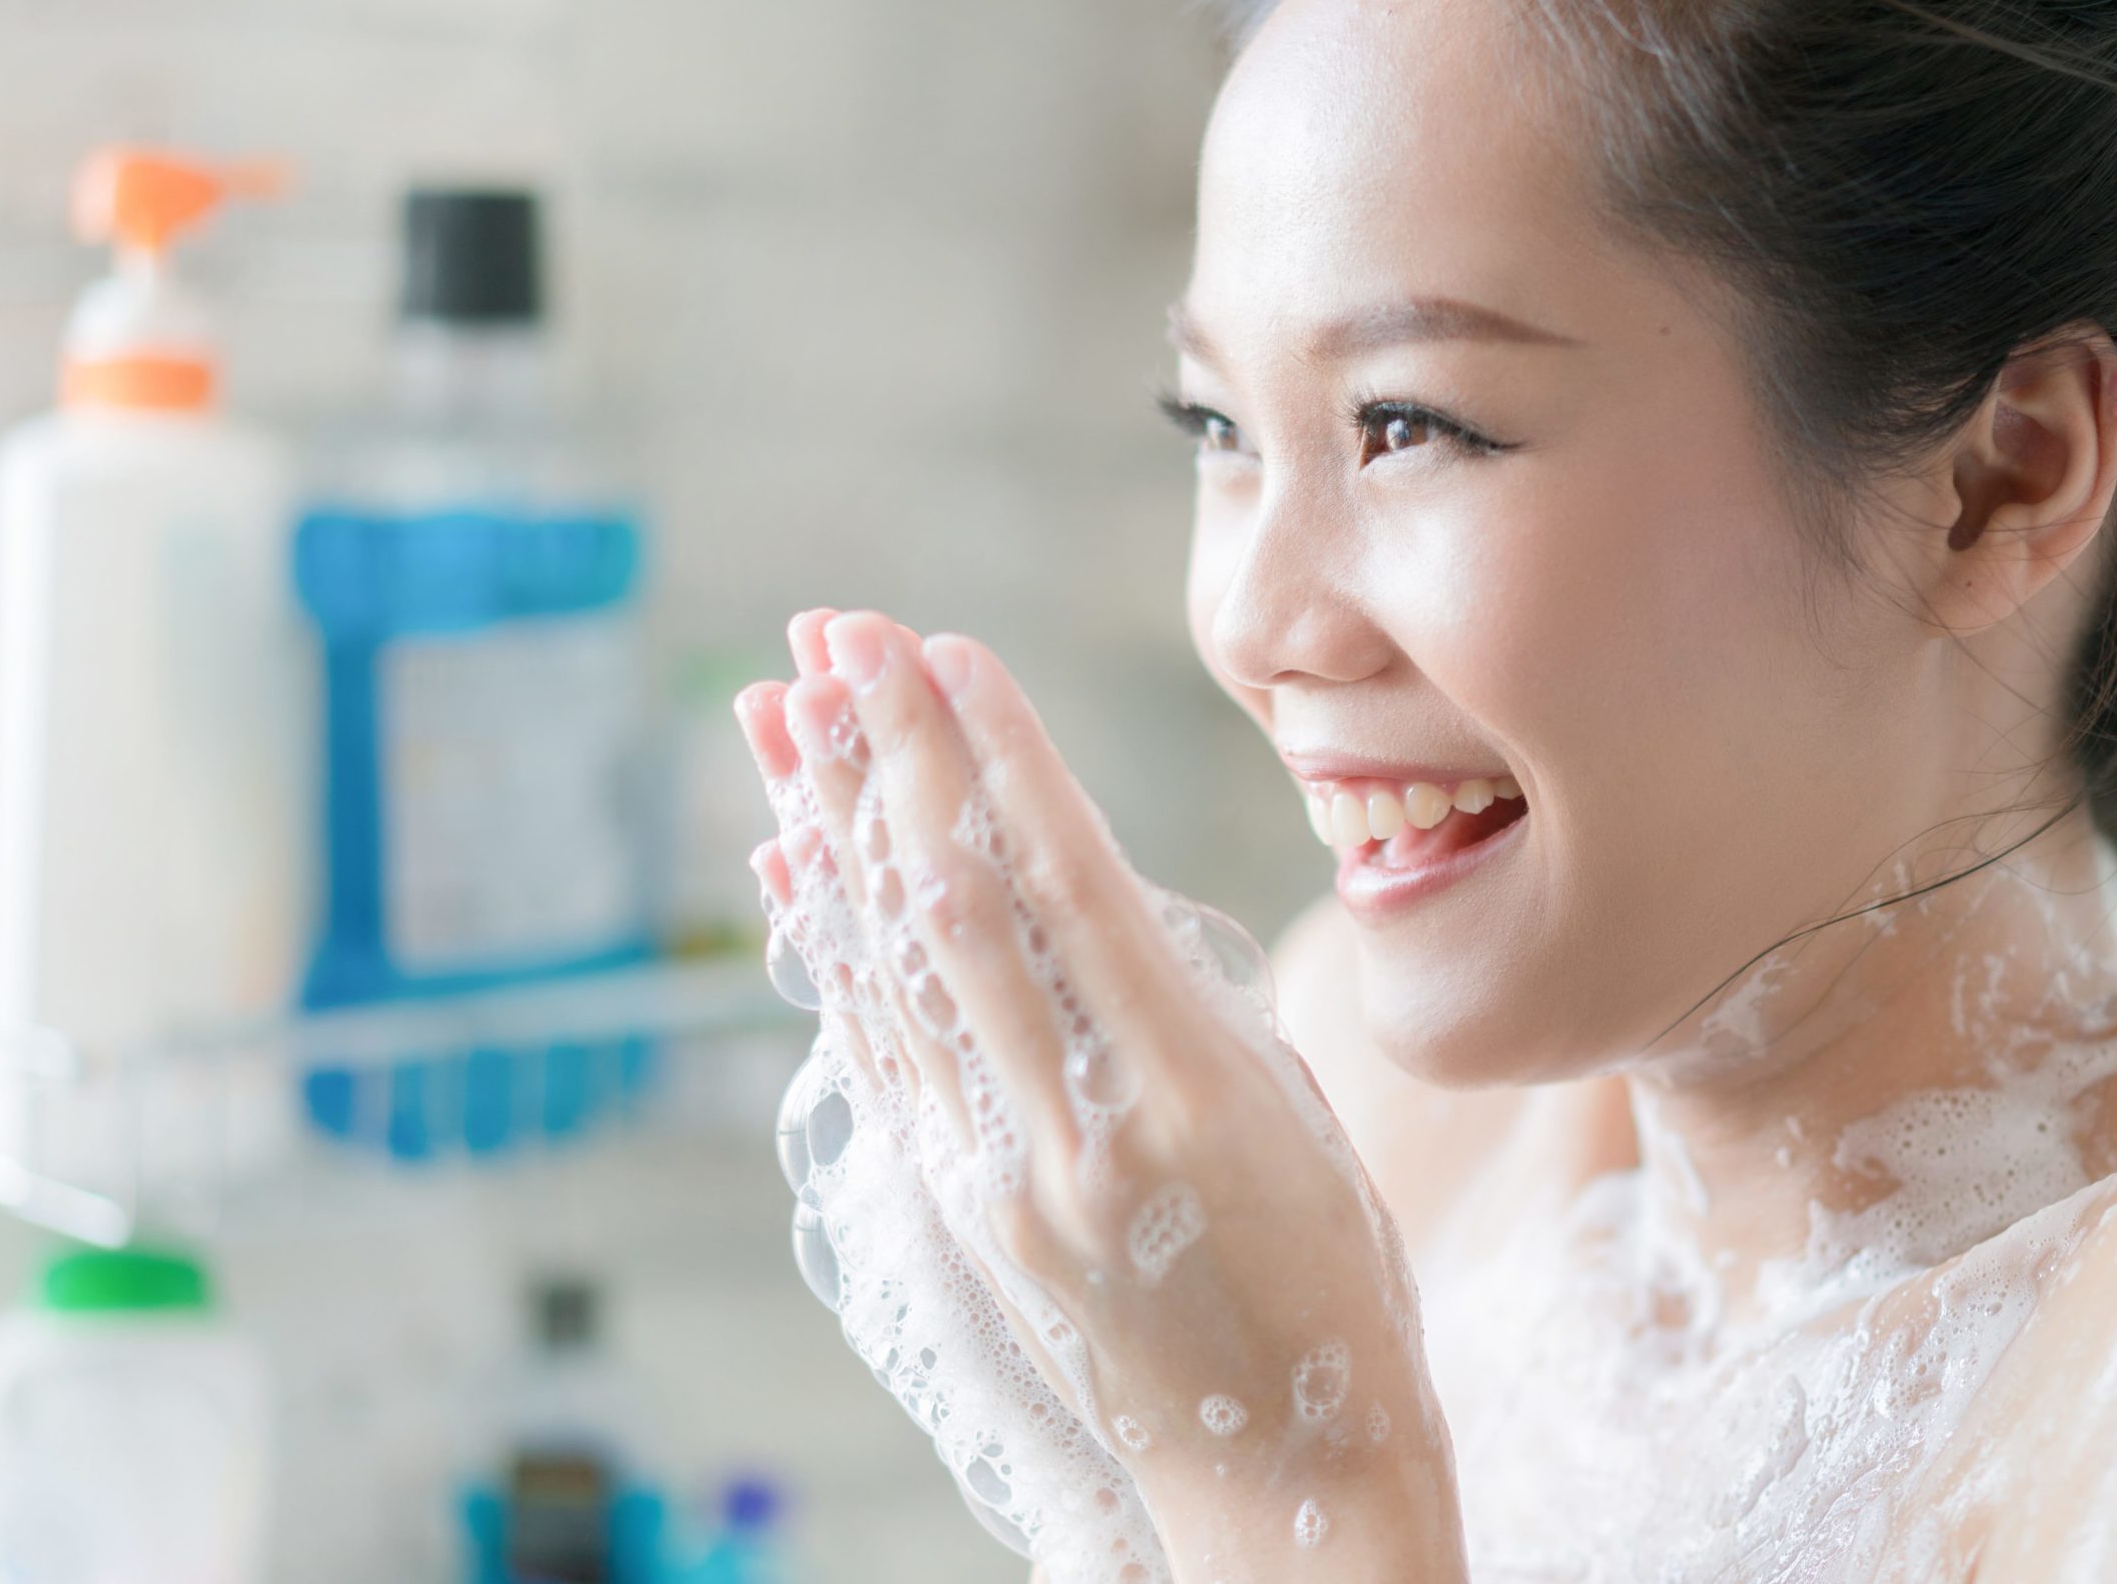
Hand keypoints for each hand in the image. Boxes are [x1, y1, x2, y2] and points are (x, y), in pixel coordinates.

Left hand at [736, 608, 1466, 1580]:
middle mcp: (1073, 1132)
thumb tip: (1078, 884)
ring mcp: (999, 1178)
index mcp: (1192, 1098)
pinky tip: (788, 862)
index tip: (944, 647)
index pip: (1068, 889)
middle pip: (956, 906)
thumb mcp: (1299, 1122)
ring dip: (833, 818)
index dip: (1001, 758)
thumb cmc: (1332, 1293)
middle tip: (834, 628)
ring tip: (784, 703)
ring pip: (893, 965)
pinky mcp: (960, 1210)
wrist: (1280, 1489)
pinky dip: (827, 944)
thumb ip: (1184, 1003)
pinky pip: (877, 1050)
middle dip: (889, 750)